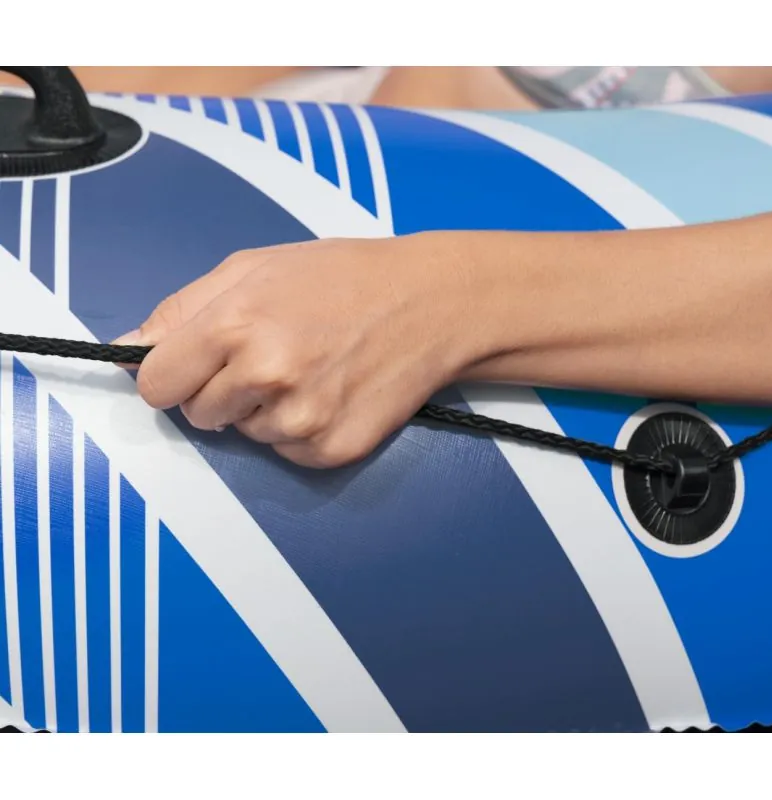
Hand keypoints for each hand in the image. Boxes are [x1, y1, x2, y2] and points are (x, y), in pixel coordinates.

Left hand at [114, 234, 481, 467]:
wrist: (429, 303)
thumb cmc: (341, 277)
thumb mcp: (253, 267)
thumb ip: (181, 310)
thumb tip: (126, 350)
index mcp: (236, 325)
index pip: (156, 383)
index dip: (172, 374)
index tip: (194, 365)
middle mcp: (266, 377)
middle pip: (197, 414)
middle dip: (220, 390)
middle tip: (269, 356)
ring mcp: (302, 420)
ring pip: (246, 435)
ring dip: (265, 410)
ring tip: (311, 369)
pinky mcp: (333, 450)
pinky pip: (287, 452)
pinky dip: (301, 430)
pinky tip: (332, 393)